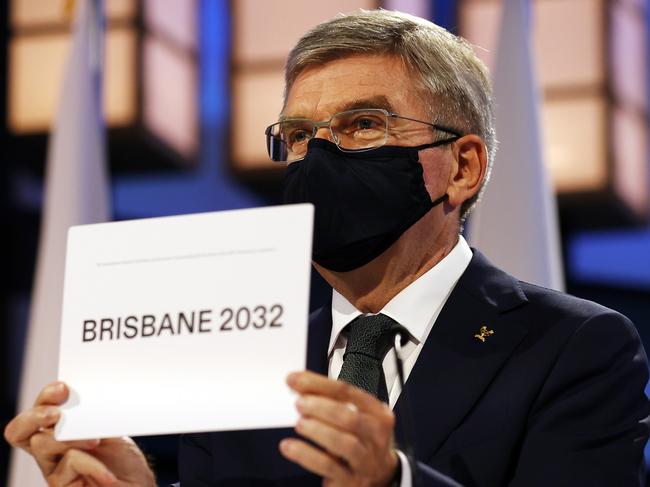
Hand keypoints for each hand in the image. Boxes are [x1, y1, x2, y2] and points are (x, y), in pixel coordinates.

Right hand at [4, 381, 155, 485]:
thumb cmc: (124, 463)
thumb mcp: (110, 432)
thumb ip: (93, 416)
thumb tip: (87, 396)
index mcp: (59, 435)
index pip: (34, 414)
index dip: (43, 398)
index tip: (64, 388)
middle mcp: (50, 453)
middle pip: (21, 430)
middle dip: (36, 415)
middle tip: (58, 414)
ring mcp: (54, 472)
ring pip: (43, 444)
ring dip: (71, 437)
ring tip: (96, 442)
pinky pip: (69, 464)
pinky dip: (92, 464)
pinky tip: (108, 474)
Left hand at [280, 371, 398, 486]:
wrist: (379, 475)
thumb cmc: (361, 439)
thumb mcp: (352, 415)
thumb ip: (328, 399)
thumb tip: (297, 383)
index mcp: (377, 412)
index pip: (348, 392)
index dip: (319, 384)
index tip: (295, 379)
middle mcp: (376, 436)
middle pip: (350, 417)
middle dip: (321, 408)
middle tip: (299, 403)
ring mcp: (366, 460)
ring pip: (345, 444)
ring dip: (318, 430)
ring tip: (300, 423)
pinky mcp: (352, 481)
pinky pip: (329, 467)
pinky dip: (307, 455)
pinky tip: (290, 447)